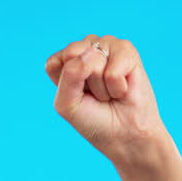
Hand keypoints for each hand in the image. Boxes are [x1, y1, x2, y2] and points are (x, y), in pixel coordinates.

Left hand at [44, 34, 168, 163]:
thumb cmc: (93, 119)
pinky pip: (113, 70)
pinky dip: (117, 87)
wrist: (123, 134)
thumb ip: (69, 75)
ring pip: (93, 62)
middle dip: (83, 82)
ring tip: (109, 92)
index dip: (65, 85)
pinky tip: (122, 89)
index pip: (54, 63)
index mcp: (66, 59)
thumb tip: (92, 51)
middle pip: (72, 55)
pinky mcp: (127, 50)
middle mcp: (85, 48)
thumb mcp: (67, 102)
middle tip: (95, 94)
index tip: (78, 96)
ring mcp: (107, 45)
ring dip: (101, 86)